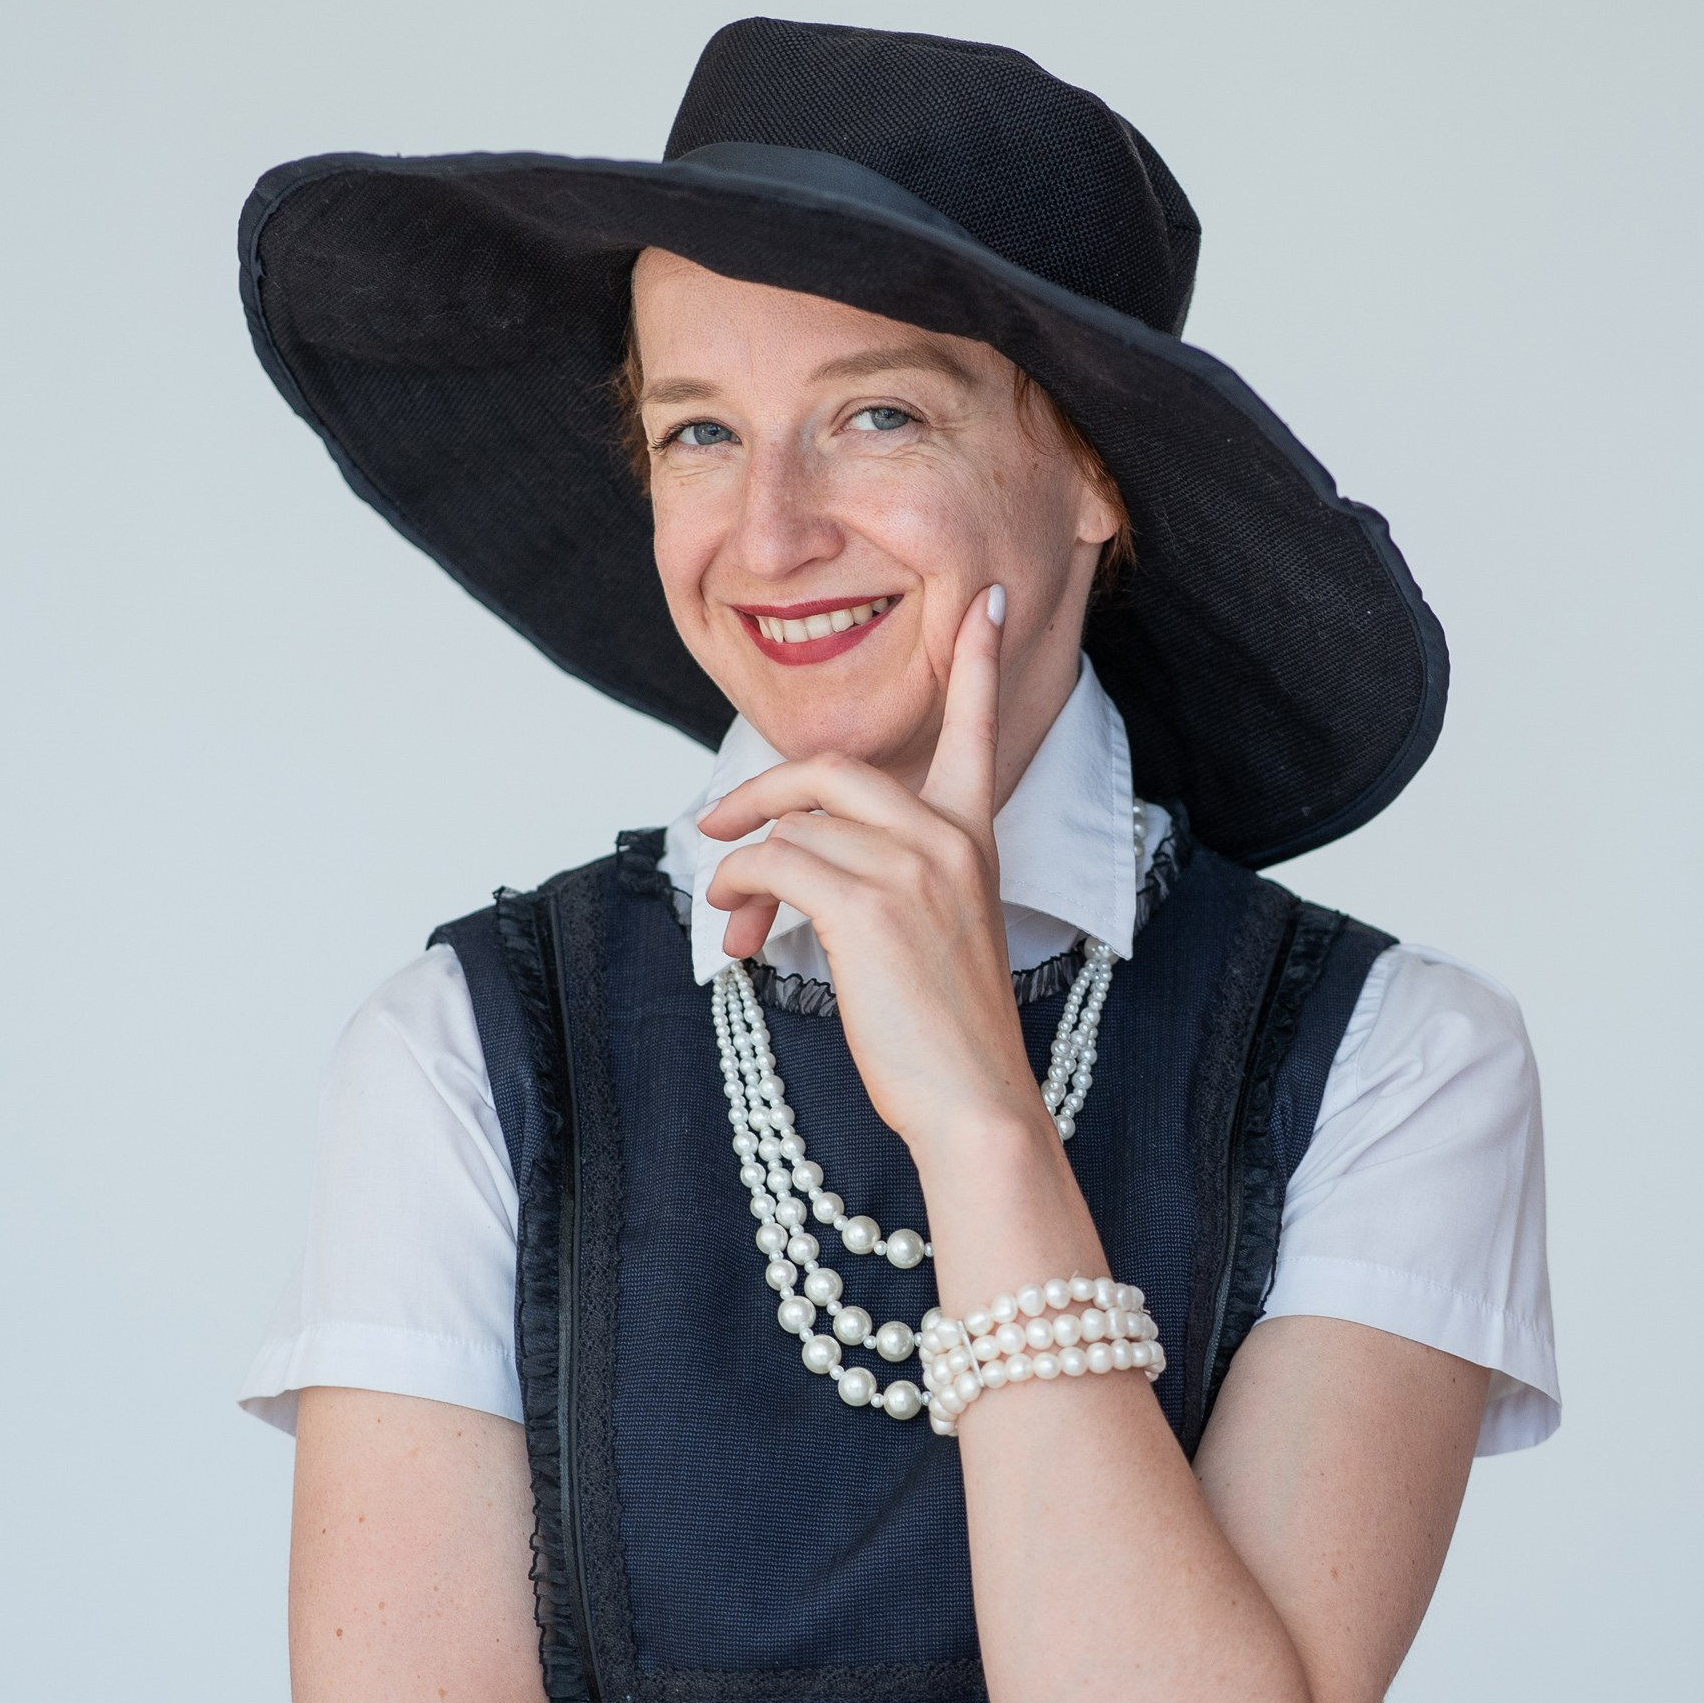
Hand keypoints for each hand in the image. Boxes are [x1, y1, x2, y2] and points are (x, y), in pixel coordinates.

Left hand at [698, 586, 1041, 1160]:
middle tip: (718, 826)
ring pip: (793, 821)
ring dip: (738, 865)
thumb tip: (791, 865)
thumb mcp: (935, 937)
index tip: (985, 597)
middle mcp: (947, 838)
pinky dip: (737, 892)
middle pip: (832, 767)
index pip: (976, 730)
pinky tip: (734, 932)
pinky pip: (774, 866)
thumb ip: (888, 881)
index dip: (976, 660)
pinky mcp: (867, 906)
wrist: (976, 1105)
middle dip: (760, 790)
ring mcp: (911, 867)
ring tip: (727, 914)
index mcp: (974, 838)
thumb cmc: (948, 1038)